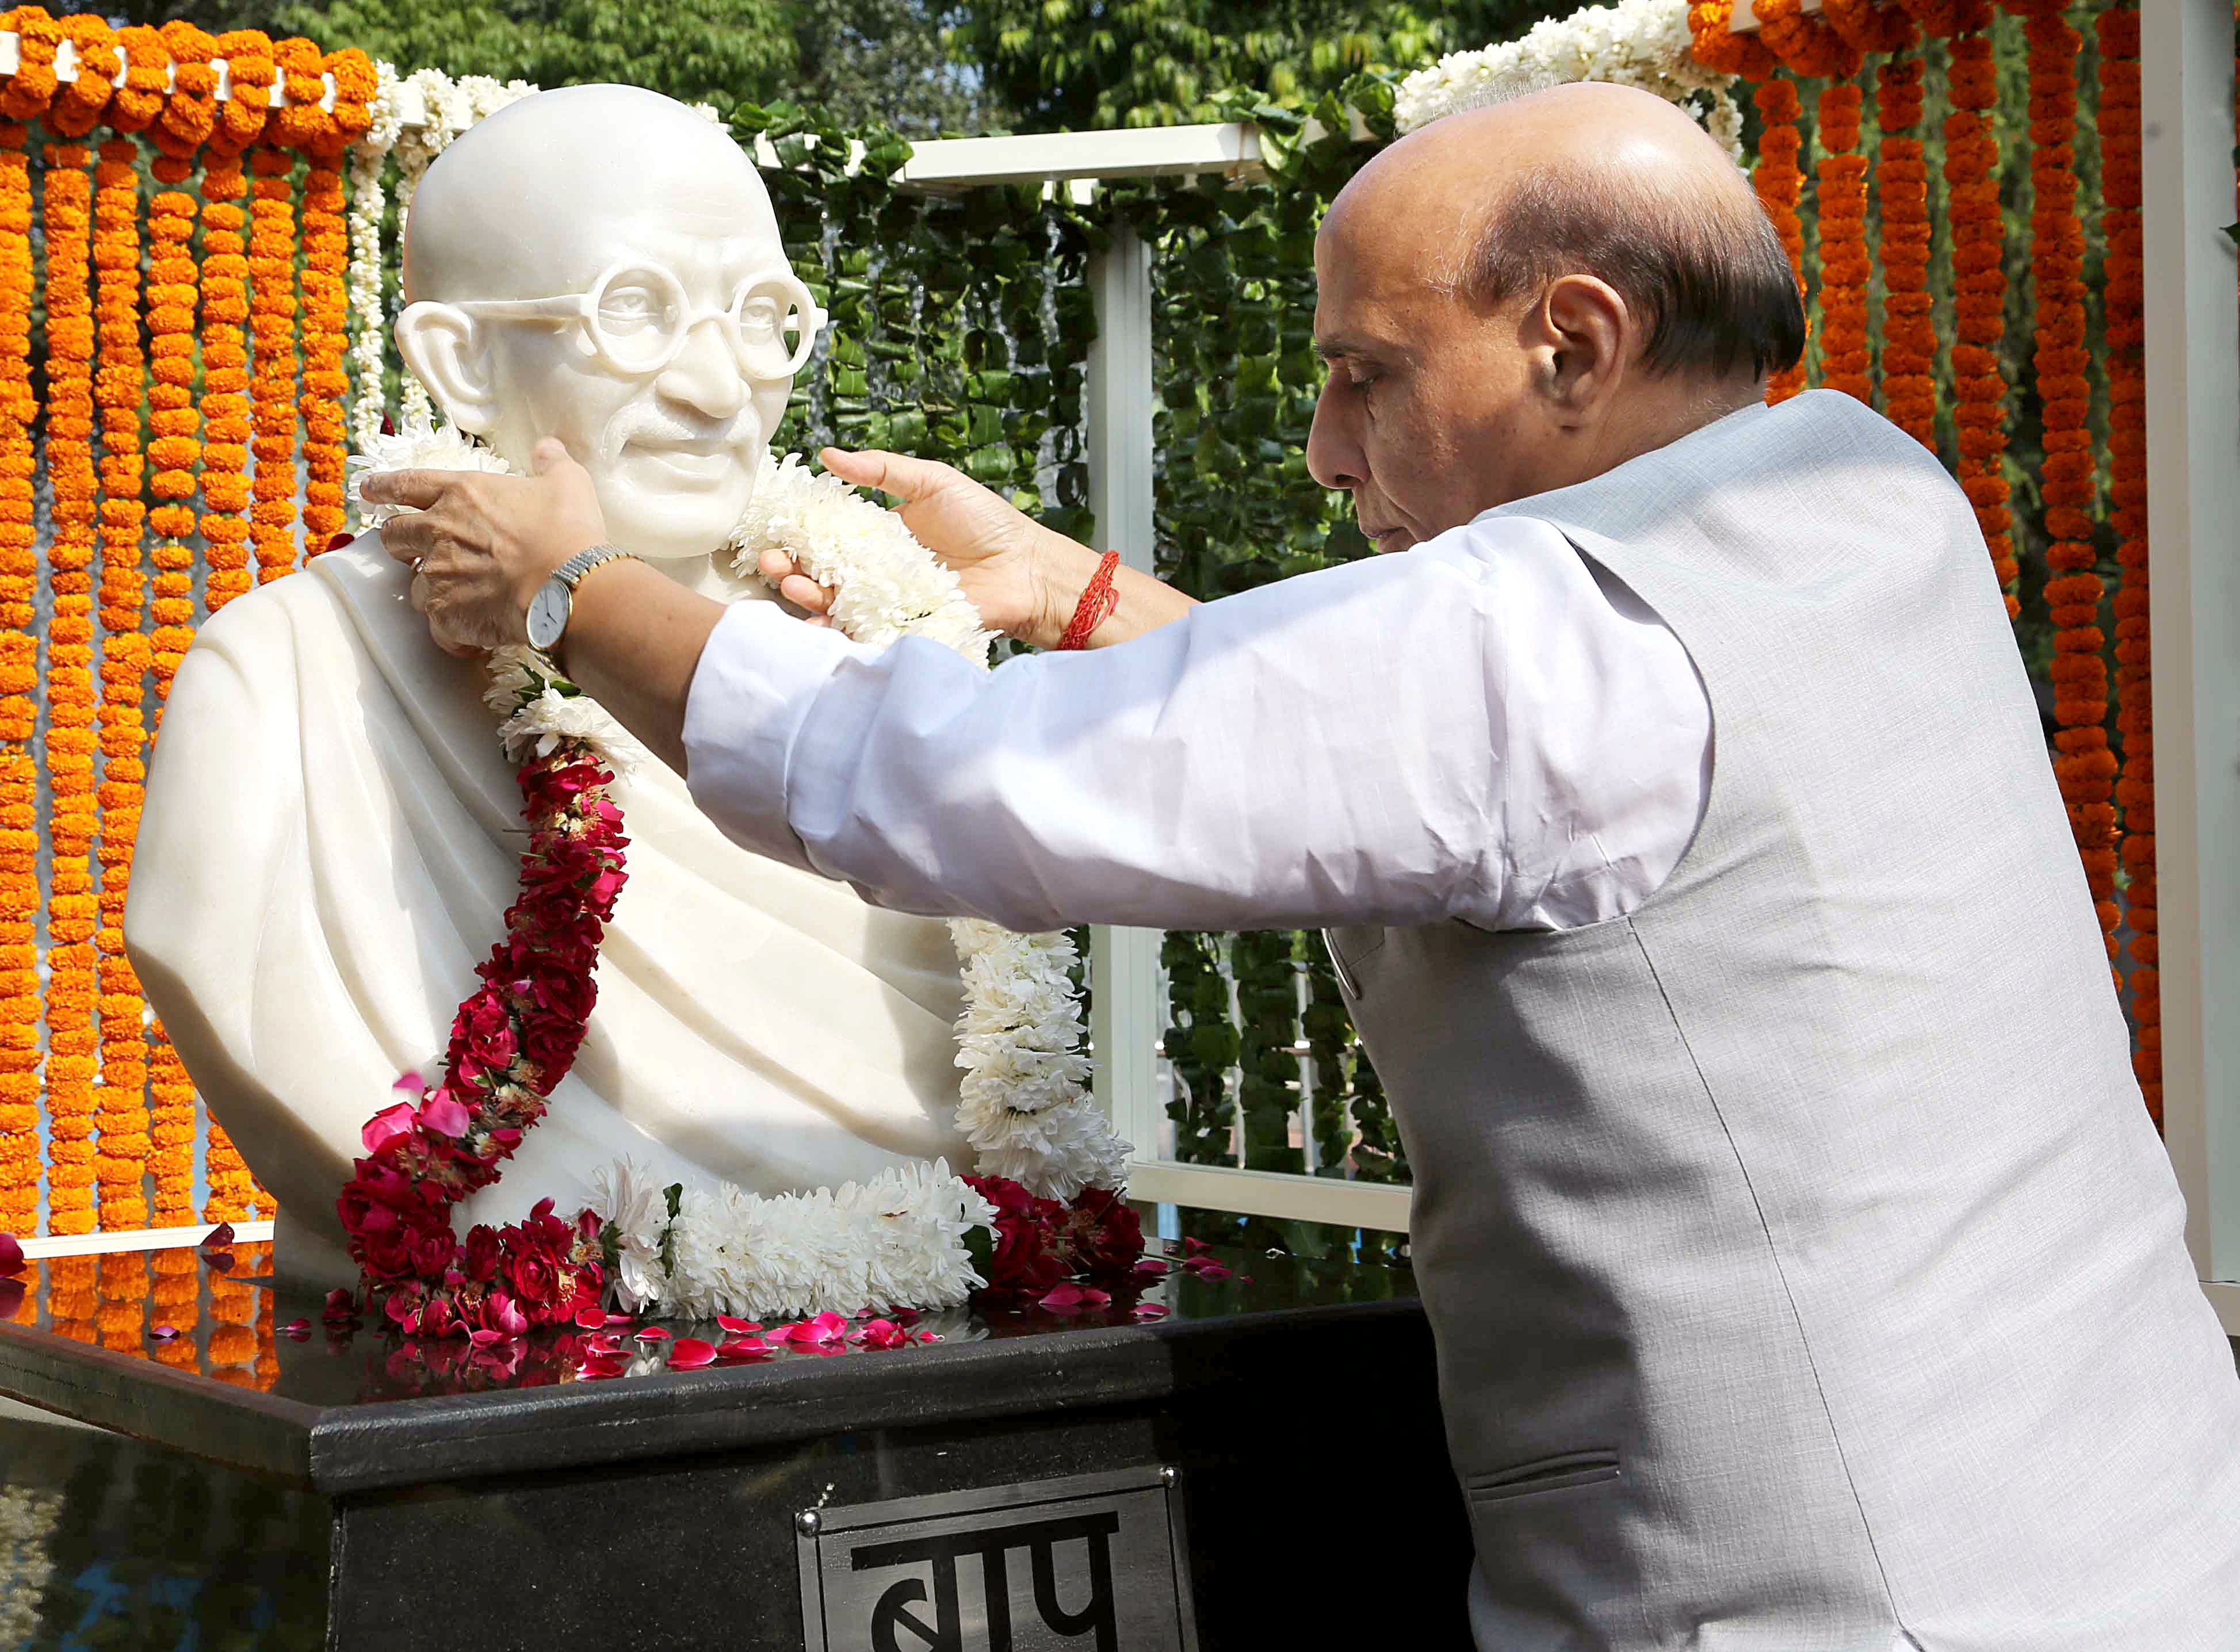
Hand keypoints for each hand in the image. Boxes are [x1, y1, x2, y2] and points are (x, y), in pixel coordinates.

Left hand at [360, 438, 604, 656]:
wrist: (569, 585)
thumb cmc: (567, 530)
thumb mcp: (566, 483)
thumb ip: (551, 462)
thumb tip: (548, 448)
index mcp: (461, 494)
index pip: (407, 483)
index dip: (384, 486)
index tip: (368, 489)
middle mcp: (439, 531)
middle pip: (393, 535)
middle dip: (397, 541)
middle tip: (408, 549)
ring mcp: (439, 575)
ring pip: (415, 587)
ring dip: (433, 592)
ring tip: (460, 600)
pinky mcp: (447, 614)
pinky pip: (438, 628)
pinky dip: (452, 632)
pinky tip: (472, 636)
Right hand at [760, 448, 1093, 645]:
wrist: (1027, 568)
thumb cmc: (986, 522)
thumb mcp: (933, 482)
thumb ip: (883, 470)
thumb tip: (828, 454)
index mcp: (879, 535)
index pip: (827, 536)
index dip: (797, 536)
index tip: (773, 532)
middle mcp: (877, 571)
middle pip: (822, 573)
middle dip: (790, 570)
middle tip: (772, 563)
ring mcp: (888, 603)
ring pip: (837, 605)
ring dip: (809, 598)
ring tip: (795, 588)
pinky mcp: (904, 629)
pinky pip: (866, 633)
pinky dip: (840, 633)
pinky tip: (820, 626)